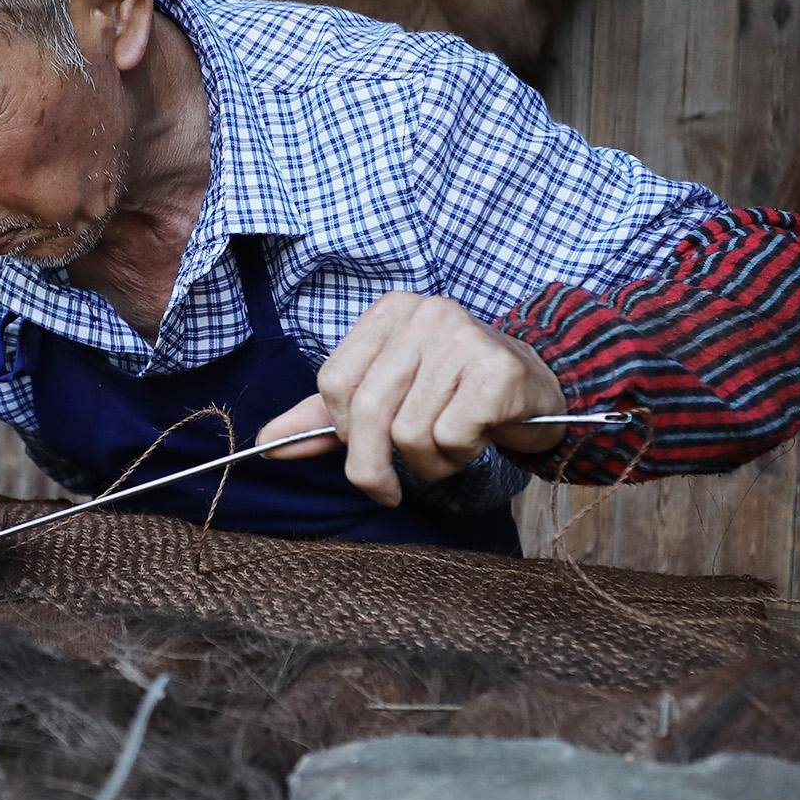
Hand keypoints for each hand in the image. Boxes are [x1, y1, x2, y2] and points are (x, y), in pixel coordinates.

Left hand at [256, 293, 566, 504]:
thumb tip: (263, 445)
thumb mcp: (386, 399)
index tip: (366, 445)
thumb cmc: (453, 396)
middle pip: (365, 410)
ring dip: (427, 462)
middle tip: (389, 488)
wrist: (536, 392)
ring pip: (409, 432)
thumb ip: (323, 421)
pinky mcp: (497, 369)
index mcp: (389, 312)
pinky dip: (459, 454)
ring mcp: (463, 335)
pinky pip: (450, 437)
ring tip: (451, 444)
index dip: (343, 431)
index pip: (333, 382)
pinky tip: (477, 436)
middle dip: (372, 465)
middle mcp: (425, 312)